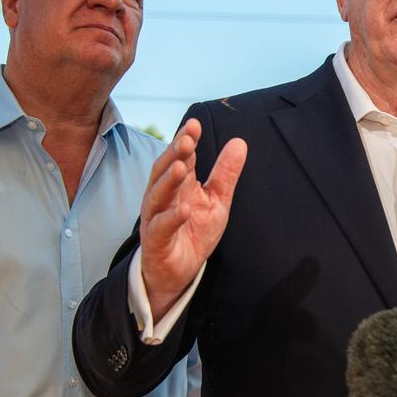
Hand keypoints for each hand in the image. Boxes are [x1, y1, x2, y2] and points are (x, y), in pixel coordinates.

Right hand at [140, 118, 246, 314]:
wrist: (179, 271)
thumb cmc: (194, 231)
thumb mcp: (217, 201)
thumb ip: (225, 174)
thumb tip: (240, 142)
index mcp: (178, 185)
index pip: (180, 158)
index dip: (186, 141)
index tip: (195, 125)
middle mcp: (162, 198)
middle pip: (163, 171)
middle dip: (174, 154)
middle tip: (186, 139)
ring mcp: (156, 219)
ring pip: (157, 196)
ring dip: (168, 181)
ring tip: (181, 166)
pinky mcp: (156, 242)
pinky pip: (161, 228)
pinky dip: (170, 218)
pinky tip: (182, 209)